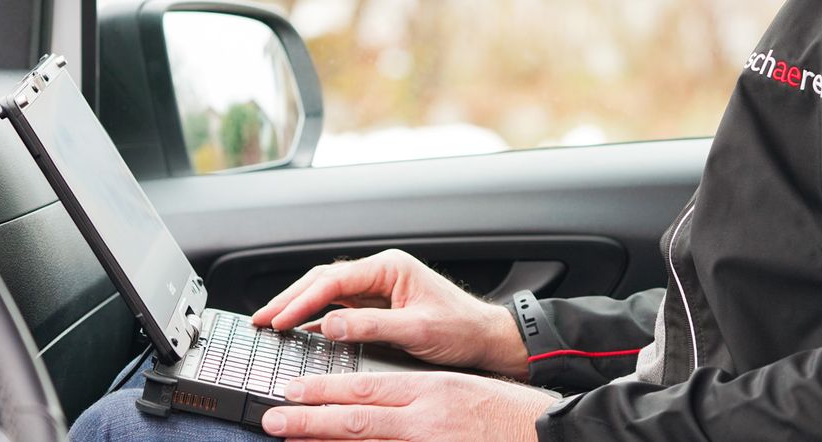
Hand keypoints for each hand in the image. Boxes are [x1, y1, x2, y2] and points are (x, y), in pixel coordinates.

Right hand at [252, 249, 527, 377]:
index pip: (334, 281)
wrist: (487, 338)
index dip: (302, 300)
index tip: (279, 319)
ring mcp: (379, 286)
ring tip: (271, 321)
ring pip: (328, 291)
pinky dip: (317, 315)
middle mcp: (381, 272)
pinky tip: (301, 327)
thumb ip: (371, 326)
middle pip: (324, 280)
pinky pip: (340, 305)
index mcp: (390, 267)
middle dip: (290, 299)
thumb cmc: (461, 328)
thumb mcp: (416, 330)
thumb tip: (330, 325)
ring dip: (299, 305)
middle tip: (261, 319)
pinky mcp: (380, 303)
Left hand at [261, 371, 555, 440]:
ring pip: (368, 441)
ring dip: (327, 441)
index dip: (324, 390)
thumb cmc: (506, 413)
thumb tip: (371, 401)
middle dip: (309, 420)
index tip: (291, 392)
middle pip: (356, 418)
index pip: (365, 385)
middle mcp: (426, 418)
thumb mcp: (458, 391)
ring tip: (290, 438)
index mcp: (429, 391)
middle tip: (272, 420)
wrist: (549, 434)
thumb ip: (415, 397)